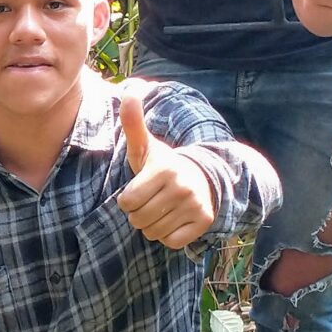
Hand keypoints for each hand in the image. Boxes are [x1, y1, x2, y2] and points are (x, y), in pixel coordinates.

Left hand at [113, 89, 217, 248]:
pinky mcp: (204, 222)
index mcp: (164, 169)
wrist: (204, 178)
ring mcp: (195, 205)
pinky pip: (171, 242)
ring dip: (153, 225)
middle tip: (152, 200)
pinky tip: (174, 219)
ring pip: (154, 232)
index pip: (127, 202)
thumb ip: (133, 122)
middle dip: (139, 214)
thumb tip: (128, 89)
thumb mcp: (146, 146)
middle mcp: (182, 187)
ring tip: (163, 208)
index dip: (128, 200)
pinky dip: (168, 236)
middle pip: (138, 220)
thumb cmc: (164, 165)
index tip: (140, 189)